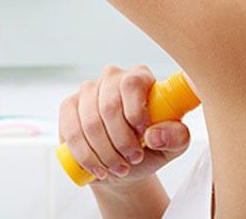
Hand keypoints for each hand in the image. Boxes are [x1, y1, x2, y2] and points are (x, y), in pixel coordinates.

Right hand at [59, 65, 190, 187]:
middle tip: (133, 160)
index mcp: (140, 76)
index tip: (144, 137)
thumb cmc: (151, 147)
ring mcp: (87, 90)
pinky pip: (71, 132)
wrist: (123, 163)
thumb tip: (154, 135)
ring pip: (90, 123)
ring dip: (104, 153)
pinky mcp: (68, 106)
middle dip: (121, 141)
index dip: (136, 112)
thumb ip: (177, 137)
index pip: (132, 84)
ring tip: (119, 168)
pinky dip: (85, 155)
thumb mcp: (173, 145)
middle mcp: (112, 77)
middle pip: (109, 106)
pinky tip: (98, 168)